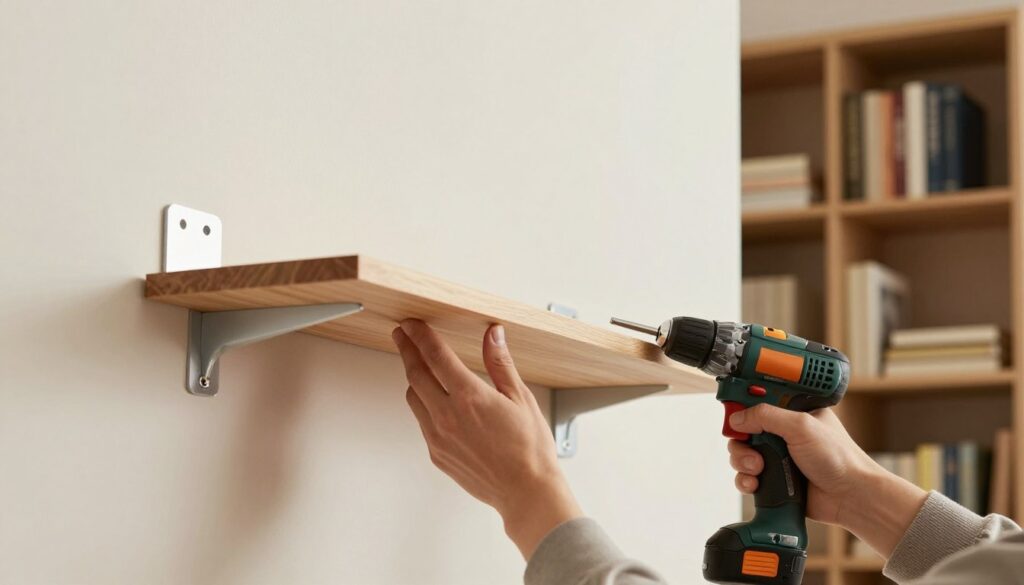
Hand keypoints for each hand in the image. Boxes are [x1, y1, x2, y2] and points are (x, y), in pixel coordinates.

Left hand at [392, 319, 581, 558]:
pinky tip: (434, 401)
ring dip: (413, 378)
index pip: (435, 355)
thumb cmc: (529, 448)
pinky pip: (421, 421)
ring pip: (413, 398)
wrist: (525, 491)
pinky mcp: (437, 453)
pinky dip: (423, 405)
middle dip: (407, 350)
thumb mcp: (520, 397)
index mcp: (469, 396)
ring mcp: (438, 437)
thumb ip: (500, 363)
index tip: (411, 324)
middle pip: (415, 373)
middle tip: (402, 336)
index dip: (420, 335)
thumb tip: (493, 335)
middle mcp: (447, 415)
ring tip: (418, 366)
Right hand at [727, 404, 926, 557]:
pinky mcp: (774, 478)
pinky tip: (755, 484)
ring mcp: (778, 456)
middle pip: (744, 427)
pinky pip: (747, 476)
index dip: (742, 402)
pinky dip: (745, 480)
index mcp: (793, 412)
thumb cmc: (839, 458)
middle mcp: (783, 432)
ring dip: (743, 461)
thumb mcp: (801, 426)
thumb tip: (737, 417)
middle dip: (741, 438)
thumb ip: (767, 416)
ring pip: (742, 452)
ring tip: (759, 468)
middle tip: (749, 445)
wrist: (851, 497)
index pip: (759, 399)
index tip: (731, 407)